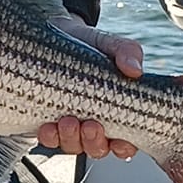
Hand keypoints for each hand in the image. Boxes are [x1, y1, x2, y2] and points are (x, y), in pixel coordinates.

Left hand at [37, 17, 143, 158]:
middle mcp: (95, 122)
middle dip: (95, 142)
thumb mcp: (110, 44)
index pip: (126, 141)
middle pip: (99, 148)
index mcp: (116, 110)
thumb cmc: (88, 44)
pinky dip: (49, 137)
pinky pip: (50, 139)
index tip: (119, 140)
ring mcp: (71, 124)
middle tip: (90, 125)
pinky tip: (48, 127)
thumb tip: (135, 69)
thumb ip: (127, 52)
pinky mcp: (48, 121)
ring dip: (71, 139)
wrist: (55, 34)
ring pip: (75, 146)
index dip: (123, 147)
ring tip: (67, 121)